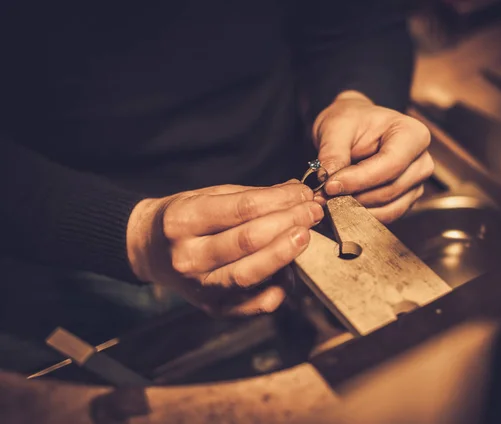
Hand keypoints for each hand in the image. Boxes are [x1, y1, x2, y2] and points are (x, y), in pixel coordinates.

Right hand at [126, 181, 322, 314]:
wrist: (149, 250)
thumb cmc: (183, 219)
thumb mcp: (207, 196)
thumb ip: (251, 196)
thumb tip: (296, 192)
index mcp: (182, 222)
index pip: (241, 210)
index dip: (279, 201)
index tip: (304, 193)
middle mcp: (188, 258)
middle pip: (247, 241)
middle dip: (287, 224)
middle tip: (312, 212)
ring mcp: (199, 288)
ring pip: (250, 275)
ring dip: (284, 254)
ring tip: (305, 236)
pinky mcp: (212, 308)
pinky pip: (252, 305)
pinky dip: (276, 290)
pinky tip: (289, 271)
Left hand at [313, 91, 433, 222]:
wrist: (353, 128)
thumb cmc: (351, 121)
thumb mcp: (336, 127)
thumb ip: (332, 153)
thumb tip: (327, 180)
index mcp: (412, 134)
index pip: (391, 164)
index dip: (359, 179)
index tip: (330, 185)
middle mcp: (421, 161)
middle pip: (391, 189)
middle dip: (355, 197)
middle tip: (324, 196)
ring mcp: (415, 183)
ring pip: (389, 208)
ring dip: (357, 209)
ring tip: (330, 201)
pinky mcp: (405, 200)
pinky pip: (386, 216)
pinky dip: (362, 215)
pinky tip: (341, 207)